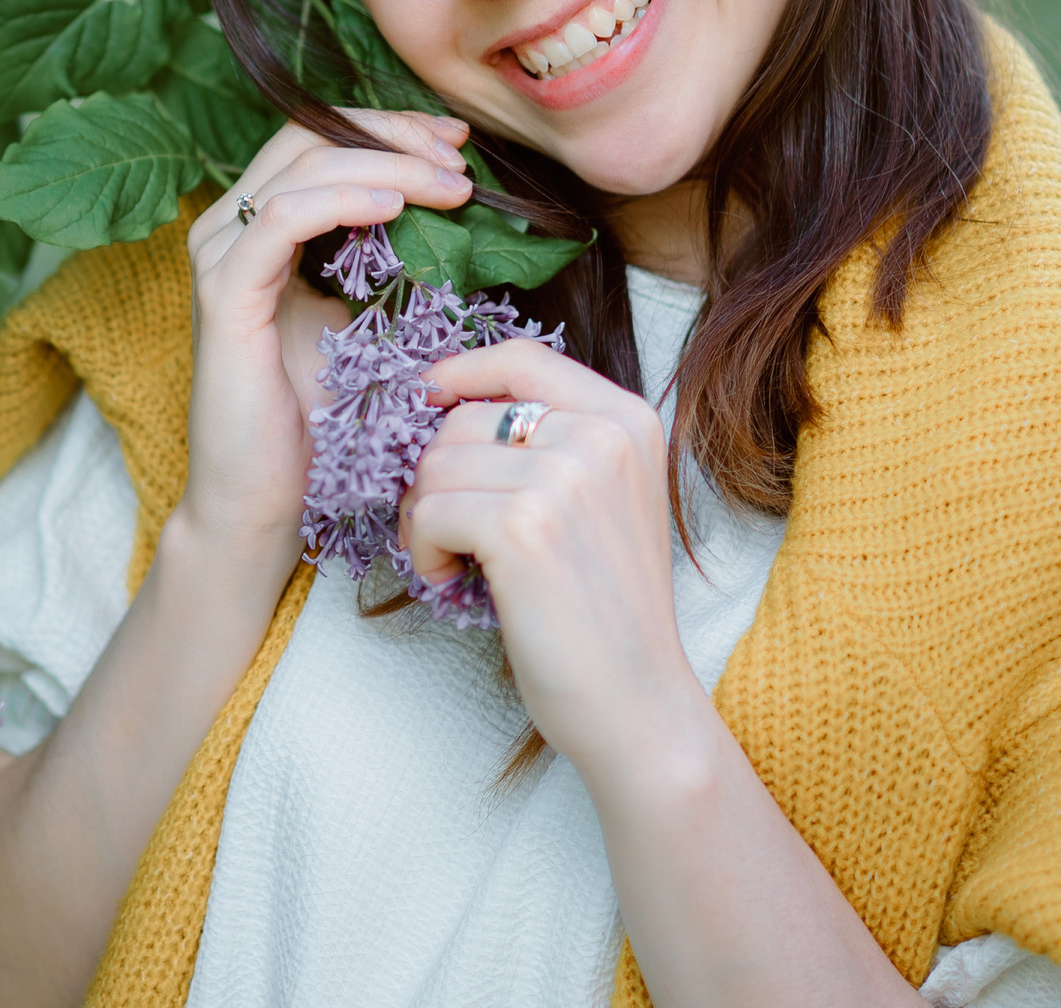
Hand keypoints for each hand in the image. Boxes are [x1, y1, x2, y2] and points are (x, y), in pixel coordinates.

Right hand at [176, 109, 473, 584]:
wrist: (262, 502)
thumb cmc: (315, 423)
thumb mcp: (362, 322)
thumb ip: (385, 260)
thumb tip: (454, 210)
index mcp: (258, 228)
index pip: (319, 139)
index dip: (389, 128)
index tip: (458, 141)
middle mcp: (228, 229)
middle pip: (310, 136)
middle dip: (394, 133)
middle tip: (461, 153)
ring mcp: (220, 257)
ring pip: (303, 167)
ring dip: (387, 164)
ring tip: (450, 183)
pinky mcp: (225, 295)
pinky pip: (282, 220)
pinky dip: (343, 200)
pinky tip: (397, 206)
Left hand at [401, 340, 699, 766]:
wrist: (638, 702)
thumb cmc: (606, 610)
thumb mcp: (605, 499)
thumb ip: (555, 442)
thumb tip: (448, 401)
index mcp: (628, 420)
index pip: (522, 358)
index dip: (460, 373)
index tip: (428, 401)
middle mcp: (601, 436)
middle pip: (463, 417)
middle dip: (437, 474)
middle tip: (453, 533)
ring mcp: (564, 477)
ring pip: (436, 464)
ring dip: (425, 517)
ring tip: (458, 561)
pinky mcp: (523, 526)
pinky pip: (428, 511)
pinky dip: (422, 550)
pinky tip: (453, 580)